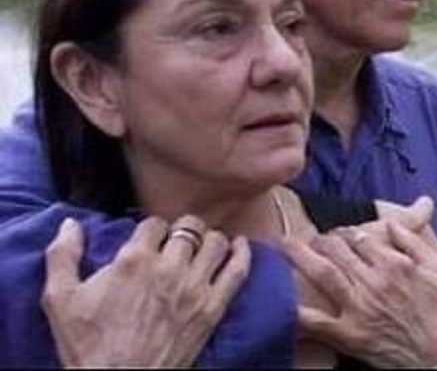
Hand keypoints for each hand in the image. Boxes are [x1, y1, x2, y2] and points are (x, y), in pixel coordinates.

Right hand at [41, 214, 249, 368]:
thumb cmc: (86, 347)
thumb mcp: (60, 300)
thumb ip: (62, 257)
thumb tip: (69, 224)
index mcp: (134, 260)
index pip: (154, 223)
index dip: (151, 230)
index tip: (148, 241)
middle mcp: (169, 268)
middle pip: (188, 228)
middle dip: (182, 231)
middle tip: (176, 242)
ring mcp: (194, 288)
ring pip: (215, 242)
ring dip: (209, 240)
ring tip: (201, 248)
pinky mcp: (211, 309)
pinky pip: (238, 271)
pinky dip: (242, 254)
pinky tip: (239, 246)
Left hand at [285, 226, 436, 367]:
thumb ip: (414, 243)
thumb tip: (394, 224)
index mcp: (395, 262)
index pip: (361, 237)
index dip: (346, 232)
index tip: (339, 233)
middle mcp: (374, 280)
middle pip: (339, 250)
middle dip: (322, 239)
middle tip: (311, 237)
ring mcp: (360, 308)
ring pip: (325, 274)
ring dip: (302, 256)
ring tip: (285, 245)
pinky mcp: (350, 336)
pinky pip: (318, 323)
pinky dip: (298, 312)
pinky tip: (281, 301)